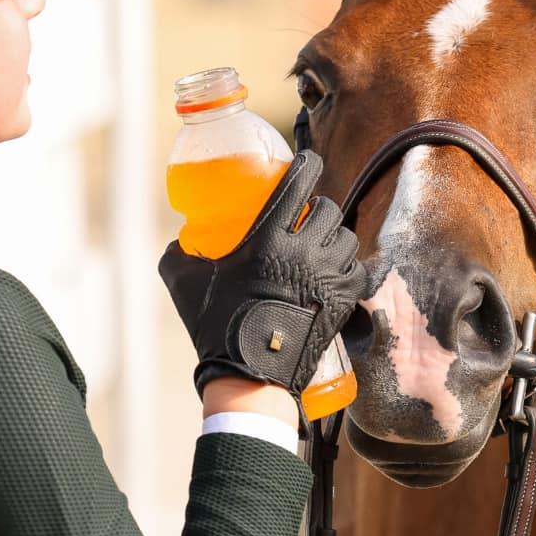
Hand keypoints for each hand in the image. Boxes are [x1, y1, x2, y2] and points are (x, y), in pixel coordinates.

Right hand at [159, 150, 365, 397]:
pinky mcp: (342, 302)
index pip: (300, 182)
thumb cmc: (216, 326)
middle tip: (306, 215)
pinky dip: (349, 266)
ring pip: (346, 237)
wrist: (251, 375)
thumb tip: (177, 242)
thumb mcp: (184, 283)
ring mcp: (327, 276)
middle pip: (328, 208)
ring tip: (320, 244)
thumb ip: (178, 255)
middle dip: (318, 206)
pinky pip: (358, 269)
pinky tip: (336, 270)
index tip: (307, 160)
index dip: (307, 163)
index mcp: (269, 237)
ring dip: (334, 235)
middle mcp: (304, 251)